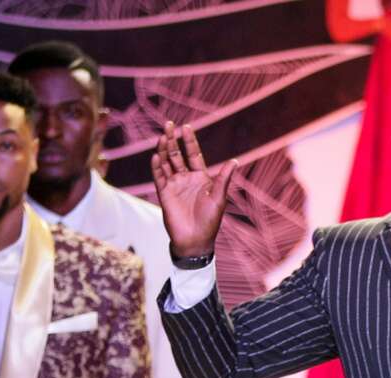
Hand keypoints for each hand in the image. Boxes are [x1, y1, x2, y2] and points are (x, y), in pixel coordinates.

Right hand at [151, 123, 237, 258]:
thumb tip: (234, 160)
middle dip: (173, 140)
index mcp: (201, 177)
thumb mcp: (219, 198)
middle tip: (169, 124)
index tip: (186, 126)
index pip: (193, 154)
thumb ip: (223, 179)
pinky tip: (156, 156)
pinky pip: (159, 177)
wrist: (195, 240)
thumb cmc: (210, 221)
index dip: (189, 141)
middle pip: (177, 155)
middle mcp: (186, 178)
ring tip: (161, 136)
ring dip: (163, 150)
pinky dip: (157, 167)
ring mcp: (174, 185)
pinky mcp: (165, 194)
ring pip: (167, 163)